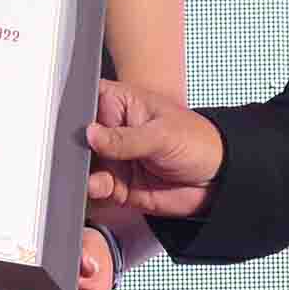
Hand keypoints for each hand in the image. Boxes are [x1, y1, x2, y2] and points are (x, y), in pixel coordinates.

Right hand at [84, 82, 222, 217]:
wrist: (216, 181)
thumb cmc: (198, 143)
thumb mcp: (161, 135)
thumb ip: (124, 138)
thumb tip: (92, 134)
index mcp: (122, 104)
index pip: (88, 99)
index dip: (75, 109)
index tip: (71, 123)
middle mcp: (113, 130)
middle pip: (79, 137)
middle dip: (76, 148)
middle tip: (81, 155)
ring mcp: (114, 158)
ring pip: (84, 164)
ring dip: (84, 172)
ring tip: (97, 176)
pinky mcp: (117, 183)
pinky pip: (96, 187)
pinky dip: (93, 190)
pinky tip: (101, 187)